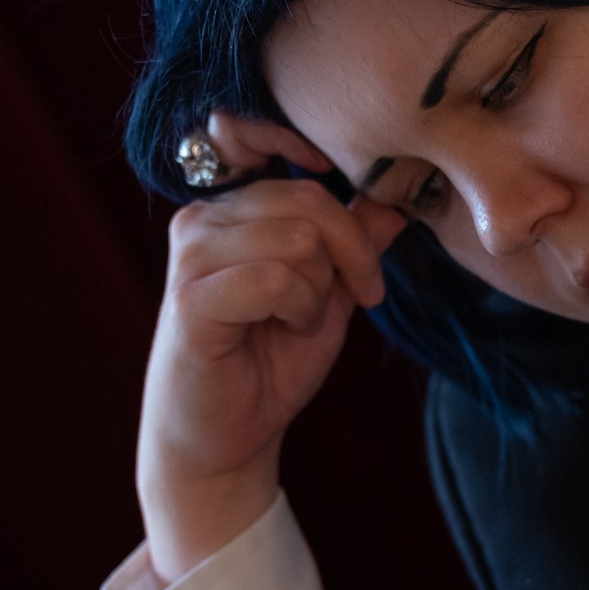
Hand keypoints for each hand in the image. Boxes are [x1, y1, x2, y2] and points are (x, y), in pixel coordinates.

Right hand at [137, 113, 405, 581]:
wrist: (227, 439)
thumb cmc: (270, 365)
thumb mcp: (328, 295)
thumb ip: (354, 244)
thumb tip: (398, 198)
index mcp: (230, 207)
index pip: (282, 150)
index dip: (321, 162)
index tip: (356, 209)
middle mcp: (202, 218)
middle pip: (309, 200)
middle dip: (353, 252)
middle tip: (362, 294)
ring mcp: (191, 254)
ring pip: (298, 238)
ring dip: (320, 290)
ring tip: (300, 320)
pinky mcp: (190, 298)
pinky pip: (276, 279)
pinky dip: (300, 309)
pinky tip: (285, 330)